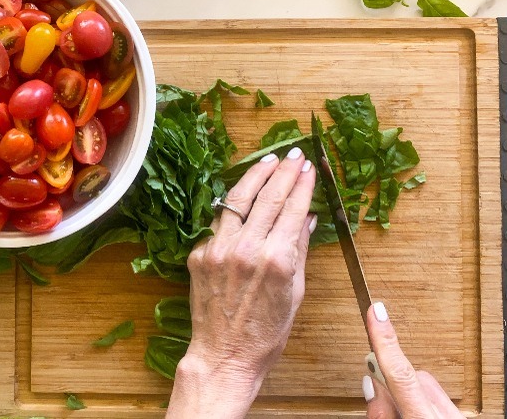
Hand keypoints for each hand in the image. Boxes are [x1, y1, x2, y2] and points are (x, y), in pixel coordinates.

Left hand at [166, 147, 316, 417]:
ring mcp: (219, 249)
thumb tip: (306, 218)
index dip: (302, 185)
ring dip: (255, 176)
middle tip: (294, 155)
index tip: (309, 168)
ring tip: (269, 161)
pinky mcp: (199, 253)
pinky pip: (219, 221)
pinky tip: (243, 191)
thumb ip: (300, 250)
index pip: (292, 209)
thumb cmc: (267, 332)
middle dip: (283, 172)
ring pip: (238, 200)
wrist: (224, 354)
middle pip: (267, 198)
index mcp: (277, 259)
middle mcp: (246, 249)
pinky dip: (234, 204)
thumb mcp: (295, 292)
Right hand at [363, 302, 463, 417]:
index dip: (385, 340)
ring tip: (400, 417)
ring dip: (403, 396)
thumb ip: (381, 411)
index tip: (377, 312)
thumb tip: (372, 383)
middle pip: (408, 376)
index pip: (399, 373)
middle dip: (389, 386)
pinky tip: (415, 415)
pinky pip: (435, 395)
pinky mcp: (459, 414)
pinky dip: (419, 402)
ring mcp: (456, 414)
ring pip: (421, 384)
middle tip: (383, 410)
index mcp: (424, 418)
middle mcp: (444, 413)